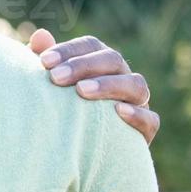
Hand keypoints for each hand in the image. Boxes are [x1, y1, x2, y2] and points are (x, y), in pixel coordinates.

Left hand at [28, 29, 159, 144]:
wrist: (75, 156)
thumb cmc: (58, 111)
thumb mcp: (48, 88)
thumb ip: (46, 63)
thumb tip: (40, 35)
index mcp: (100, 62)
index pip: (91, 45)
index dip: (70, 50)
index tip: (43, 62)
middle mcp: (122, 77)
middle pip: (113, 60)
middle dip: (83, 66)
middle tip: (56, 78)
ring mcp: (137, 103)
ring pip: (136, 85)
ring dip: (109, 85)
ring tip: (82, 91)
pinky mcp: (145, 131)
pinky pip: (150, 119)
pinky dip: (137, 115)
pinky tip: (117, 112)